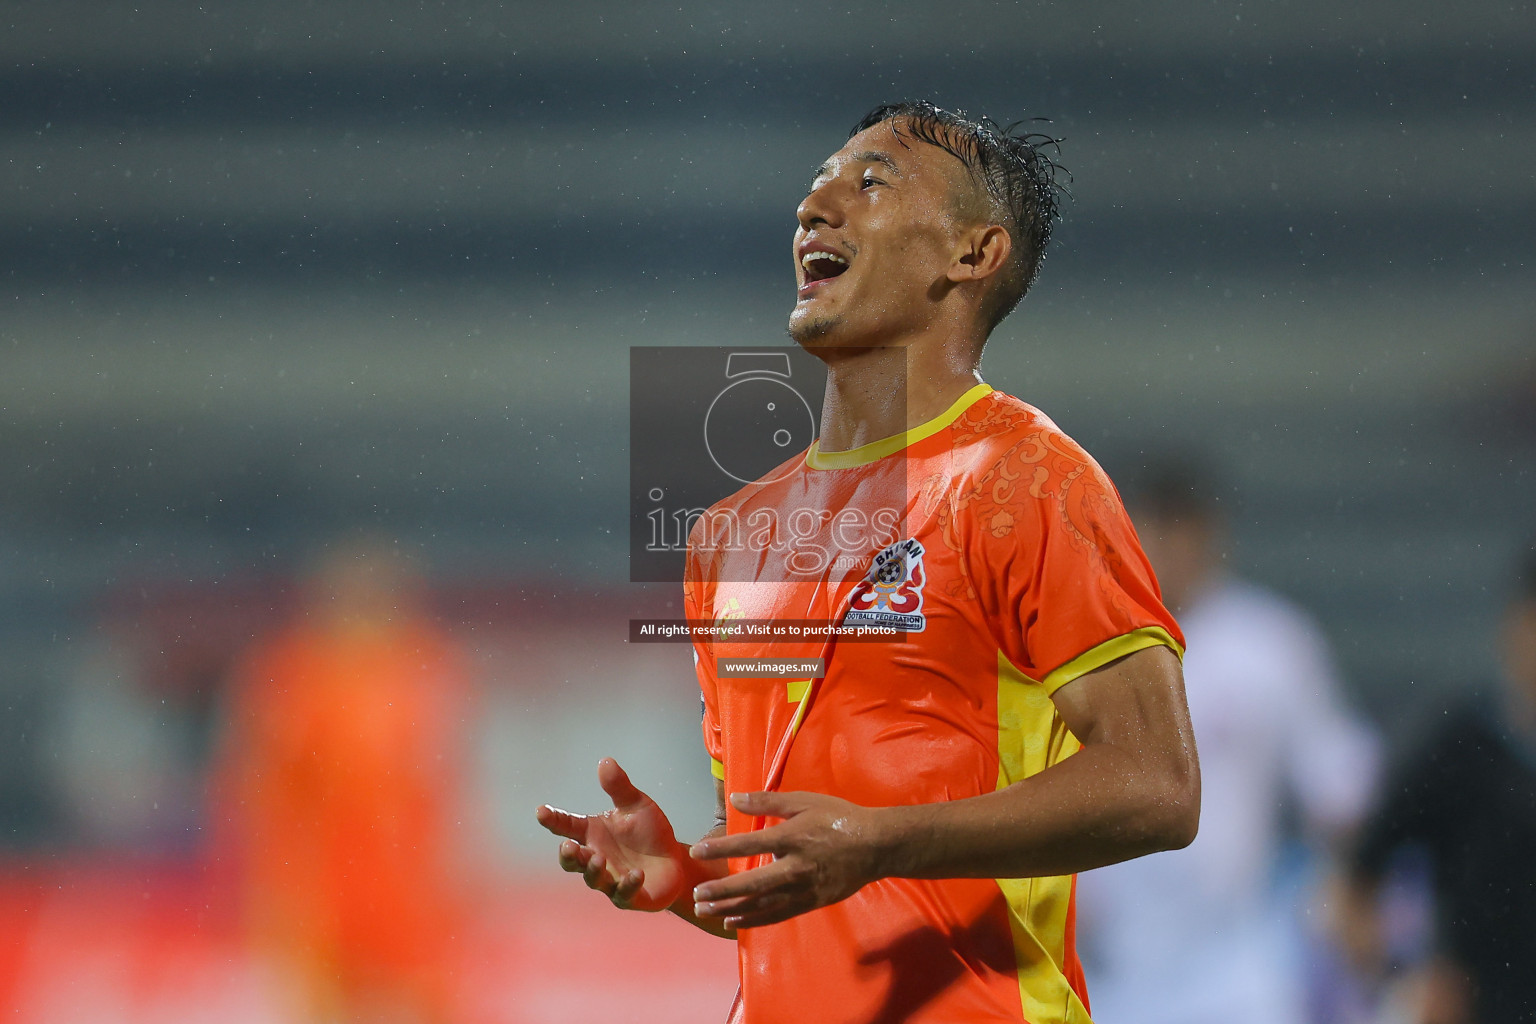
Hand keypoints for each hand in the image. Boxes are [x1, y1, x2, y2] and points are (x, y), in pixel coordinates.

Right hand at [536, 758, 690, 911]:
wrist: (675, 859)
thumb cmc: (650, 832)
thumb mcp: (637, 805)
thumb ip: (619, 787)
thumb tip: (605, 761)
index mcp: (594, 834)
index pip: (567, 825)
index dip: (553, 819)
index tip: (540, 811)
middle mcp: (597, 858)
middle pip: (573, 861)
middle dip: (568, 856)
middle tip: (569, 846)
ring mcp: (611, 880)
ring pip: (594, 880)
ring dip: (594, 870)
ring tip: (599, 859)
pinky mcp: (630, 896)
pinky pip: (623, 894)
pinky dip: (628, 885)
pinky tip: (637, 874)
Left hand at [689, 790, 885, 928]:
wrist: (875, 846)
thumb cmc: (838, 818)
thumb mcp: (804, 801)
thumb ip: (768, 801)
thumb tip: (735, 798)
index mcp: (792, 837)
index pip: (750, 844)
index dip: (721, 847)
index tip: (697, 850)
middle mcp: (795, 866)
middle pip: (752, 883)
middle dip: (722, 891)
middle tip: (697, 895)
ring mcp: (804, 889)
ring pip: (762, 904)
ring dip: (732, 908)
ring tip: (706, 912)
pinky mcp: (811, 902)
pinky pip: (778, 914)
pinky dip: (754, 919)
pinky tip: (734, 921)